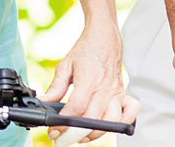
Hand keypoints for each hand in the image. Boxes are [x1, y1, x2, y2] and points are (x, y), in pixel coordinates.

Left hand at [42, 24, 139, 143]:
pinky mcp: (124, 94)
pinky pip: (131, 113)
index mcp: (88, 79)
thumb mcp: (65, 66)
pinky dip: (123, 123)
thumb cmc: (86, 51)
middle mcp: (105, 88)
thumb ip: (55, 87)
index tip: (54, 129)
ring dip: (96, 134)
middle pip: (92, 118)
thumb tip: (43, 102)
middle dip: (75, 133)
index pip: (77, 107)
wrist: (104, 39)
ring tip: (81, 137)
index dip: (64, 122)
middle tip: (62, 138)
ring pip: (111, 121)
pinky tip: (109, 128)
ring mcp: (116, 92)